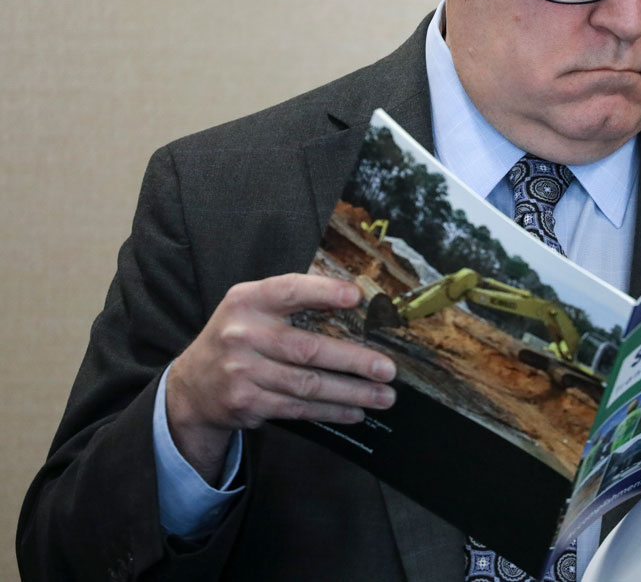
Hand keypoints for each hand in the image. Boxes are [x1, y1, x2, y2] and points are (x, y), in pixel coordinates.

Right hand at [165, 273, 396, 483]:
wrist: (192, 387)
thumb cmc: (238, 338)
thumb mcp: (251, 308)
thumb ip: (291, 301)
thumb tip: (355, 299)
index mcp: (247, 300)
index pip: (288, 290)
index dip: (323, 292)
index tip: (357, 297)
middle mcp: (242, 334)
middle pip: (308, 349)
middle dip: (354, 361)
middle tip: (388, 368)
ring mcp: (242, 371)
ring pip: (308, 384)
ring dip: (351, 392)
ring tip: (383, 395)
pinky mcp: (247, 403)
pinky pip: (298, 409)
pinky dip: (331, 411)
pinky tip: (355, 412)